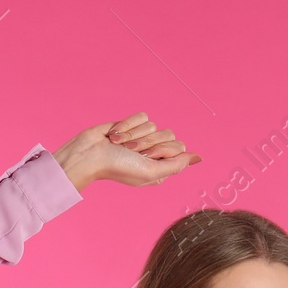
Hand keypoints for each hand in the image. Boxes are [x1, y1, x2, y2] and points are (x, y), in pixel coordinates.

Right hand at [52, 113, 201, 190]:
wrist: (89, 154)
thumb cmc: (118, 167)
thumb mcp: (150, 172)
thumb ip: (176, 165)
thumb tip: (199, 158)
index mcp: (161, 168)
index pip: (178, 147)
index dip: (162, 150)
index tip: (146, 157)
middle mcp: (154, 153)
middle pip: (168, 134)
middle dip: (148, 142)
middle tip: (131, 152)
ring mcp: (142, 138)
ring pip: (153, 125)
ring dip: (134, 135)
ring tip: (120, 145)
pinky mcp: (132, 125)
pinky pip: (142, 116)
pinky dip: (127, 124)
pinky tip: (115, 135)